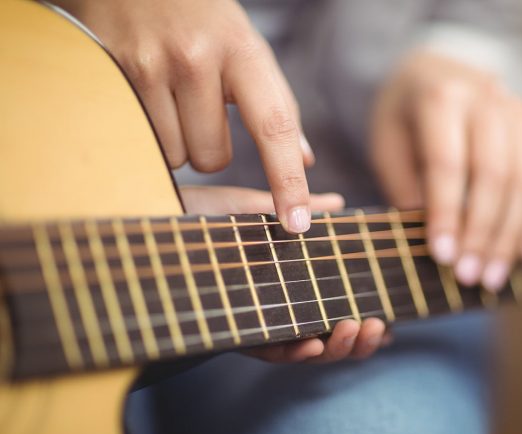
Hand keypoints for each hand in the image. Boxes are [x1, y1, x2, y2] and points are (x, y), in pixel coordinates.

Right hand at [53, 0, 313, 233]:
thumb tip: (304, 160)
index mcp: (243, 52)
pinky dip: (150, 132)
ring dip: (178, 142)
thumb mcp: (249, 50)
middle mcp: (197, 60)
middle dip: (212, 148)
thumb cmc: (206, 20)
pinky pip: (141, 142)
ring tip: (173, 98)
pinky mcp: (112, 73)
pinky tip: (148, 95)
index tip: (297, 221)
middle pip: (214, 159)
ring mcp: (150, 66)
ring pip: (175, 156)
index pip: (274, 127)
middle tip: (203, 110)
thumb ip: (276, 104)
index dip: (287, 180)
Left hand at [180, 185, 389, 361]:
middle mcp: (275, 307)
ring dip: (334, 348)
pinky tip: (312, 344)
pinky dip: (294, 351)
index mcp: (287, 283)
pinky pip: (269, 351)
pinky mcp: (232, 331)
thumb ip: (301, 210)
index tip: (386, 316)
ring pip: (304, 348)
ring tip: (353, 330)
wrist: (154, 223)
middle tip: (377, 325)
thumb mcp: (260, 211)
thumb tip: (340, 202)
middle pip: (327, 334)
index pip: (332, 306)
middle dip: (356, 338)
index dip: (361, 316)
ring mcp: (256, 321)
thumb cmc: (203, 218)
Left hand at [371, 51, 521, 291]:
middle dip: (482, 232)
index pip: (448, 162)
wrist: (436, 73)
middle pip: (495, 173)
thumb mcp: (388, 147)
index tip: (441, 256)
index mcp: (441, 97)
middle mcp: (488, 99)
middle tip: (468, 275)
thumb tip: (436, 245)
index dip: (446, 212)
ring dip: (511, 235)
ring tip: (492, 277)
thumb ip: (407, 189)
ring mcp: (520, 112)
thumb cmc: (404, 119)